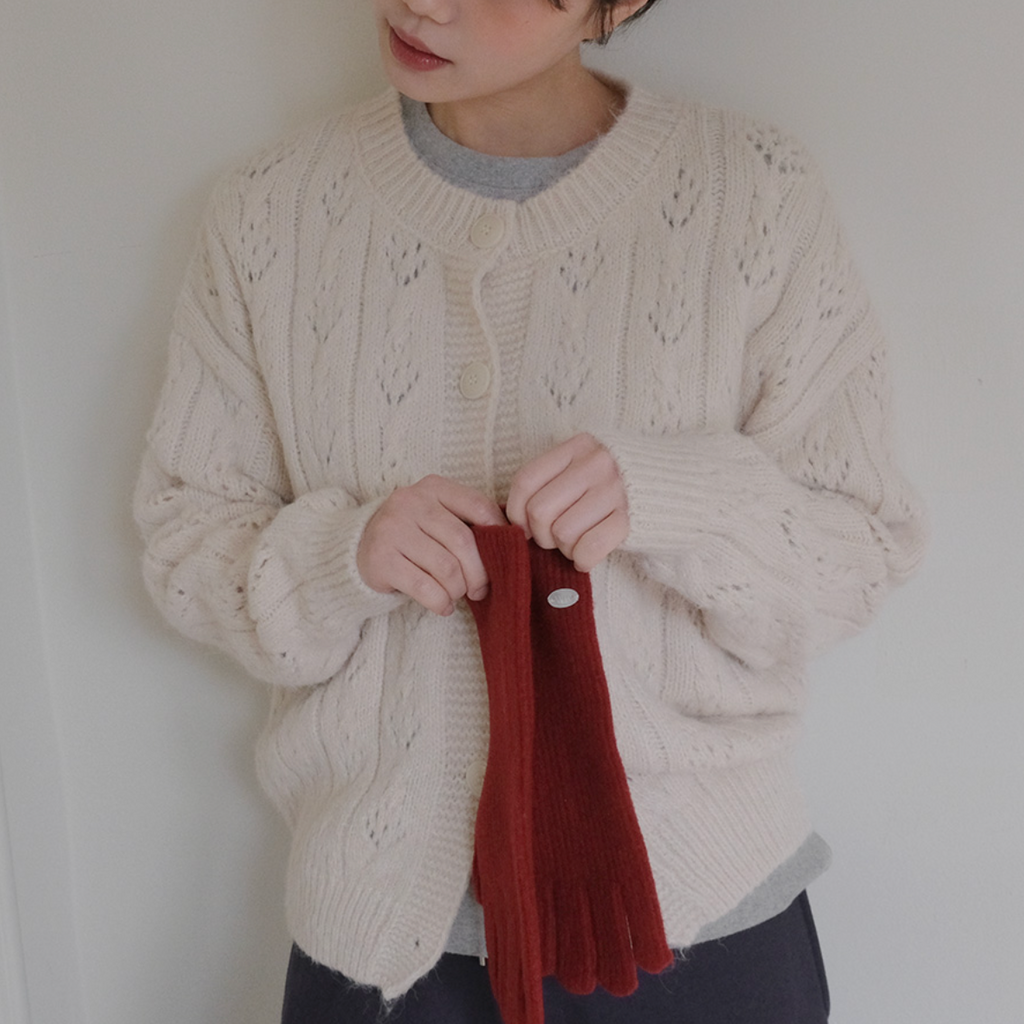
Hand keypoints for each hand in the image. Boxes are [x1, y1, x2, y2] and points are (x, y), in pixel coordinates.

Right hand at [357, 476, 505, 615]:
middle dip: (478, 573)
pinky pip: (424, 587)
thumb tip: (510, 546)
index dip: (498, 534)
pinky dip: (440, 602)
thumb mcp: (438, 517)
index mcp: (433, 487)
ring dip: (458, 589)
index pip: (478, 506)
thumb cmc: (414, 535)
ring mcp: (392, 529)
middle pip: (463, 542)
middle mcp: (410, 502)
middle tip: (479, 589)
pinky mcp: (381, 558)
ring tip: (456, 594)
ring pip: (446, 568)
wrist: (361, 547)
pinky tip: (442, 606)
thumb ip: (467, 522)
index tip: (504, 555)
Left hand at [506, 434, 628, 571]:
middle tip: (555, 539)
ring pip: (562, 532)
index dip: (516, 511)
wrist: (681, 484)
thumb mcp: (585, 465)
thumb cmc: (619, 482)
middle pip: (540, 511)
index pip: (526, 480)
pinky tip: (588, 556)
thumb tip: (515, 519)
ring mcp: (617, 490)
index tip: (525, 526)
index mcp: (578, 446)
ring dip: (565, 548)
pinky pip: (589, 547)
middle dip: (541, 535)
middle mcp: (596, 463)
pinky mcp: (633, 519)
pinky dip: (583, 560)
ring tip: (578, 543)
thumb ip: (553, 480)